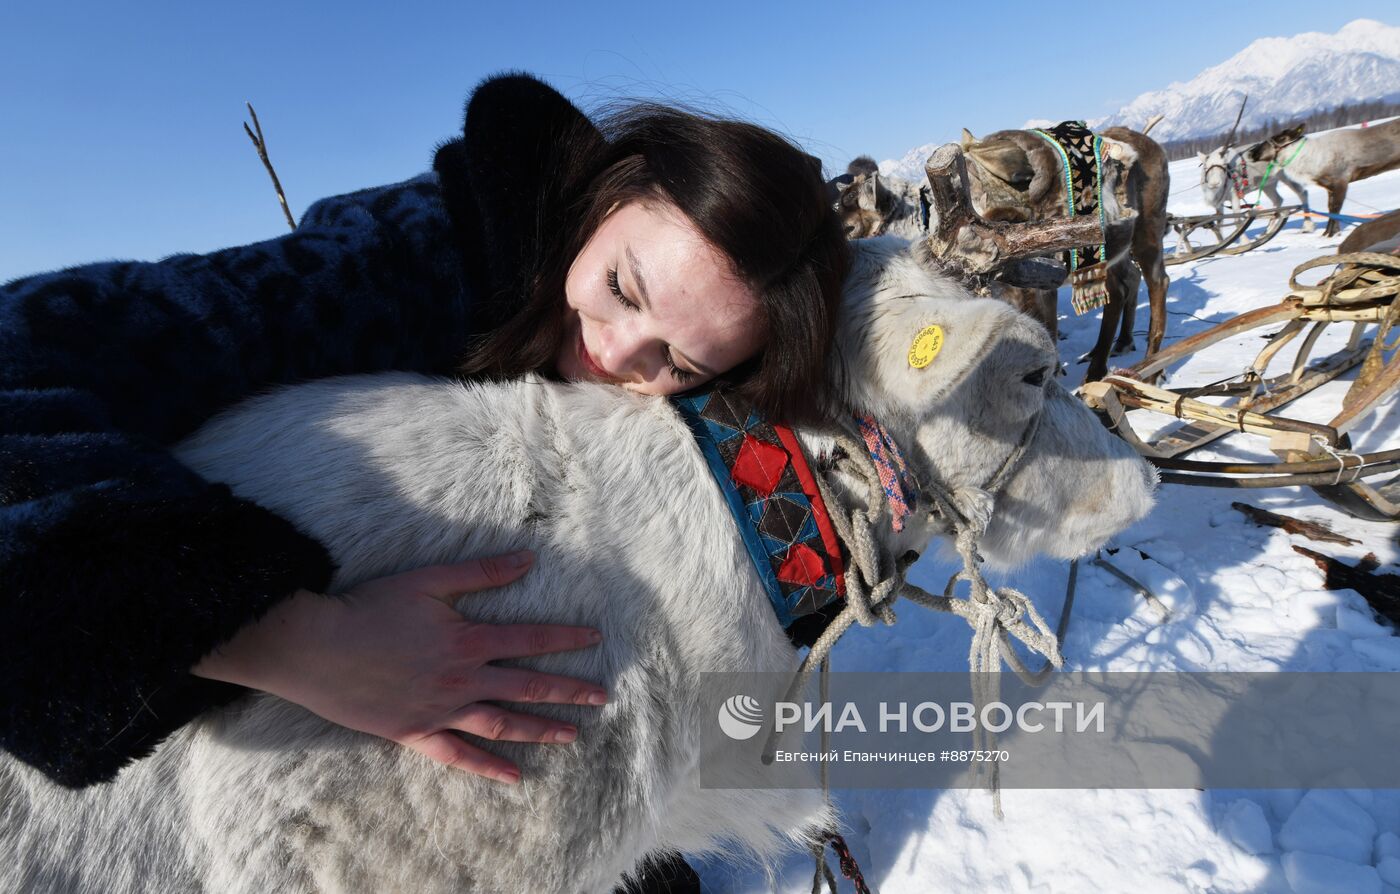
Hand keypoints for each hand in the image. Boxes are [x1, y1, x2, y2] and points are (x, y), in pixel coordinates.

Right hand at [192, 551, 605, 783]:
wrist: (317, 647)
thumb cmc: (371, 607)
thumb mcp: (429, 581)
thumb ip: (481, 573)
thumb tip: (528, 559)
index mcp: (469, 639)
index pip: (531, 638)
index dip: (566, 638)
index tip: (596, 639)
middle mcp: (463, 679)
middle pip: (528, 685)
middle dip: (569, 690)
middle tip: (601, 696)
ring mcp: (441, 710)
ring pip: (503, 724)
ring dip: (540, 729)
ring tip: (571, 736)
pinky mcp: (416, 733)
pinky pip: (459, 755)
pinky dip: (488, 767)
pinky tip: (515, 776)